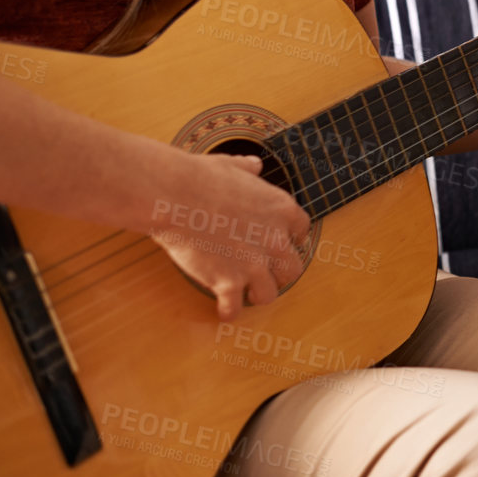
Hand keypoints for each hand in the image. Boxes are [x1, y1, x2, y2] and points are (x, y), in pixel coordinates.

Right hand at [148, 153, 309, 320]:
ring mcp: (254, 264)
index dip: (292, 239)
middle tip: (266, 273)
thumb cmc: (199, 178)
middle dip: (279, 273)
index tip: (283, 243)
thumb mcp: (233, 165)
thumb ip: (248, 169)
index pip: (302, 230)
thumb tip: (254, 164)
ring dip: (258, 294)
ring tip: (246, 294)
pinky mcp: (229, 282)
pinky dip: (228, 312)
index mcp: (281, 209)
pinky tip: (223, 311)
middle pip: (293, 268)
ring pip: (270, 294)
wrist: (175, 196)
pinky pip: (235, 309)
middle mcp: (275, 239)